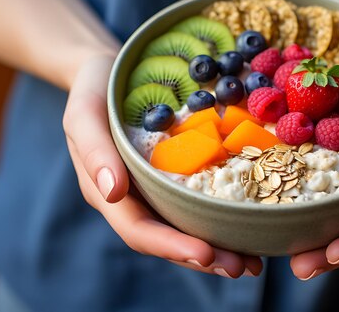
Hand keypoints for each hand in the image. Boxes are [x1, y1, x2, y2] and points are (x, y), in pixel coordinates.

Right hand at [63, 54, 262, 277]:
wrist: (108, 72)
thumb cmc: (92, 91)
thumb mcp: (84, 114)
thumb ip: (94, 152)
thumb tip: (114, 193)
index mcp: (109, 193)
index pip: (139, 230)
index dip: (171, 246)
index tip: (205, 253)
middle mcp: (136, 199)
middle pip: (169, 238)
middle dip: (204, 257)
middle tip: (244, 267)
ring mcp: (157, 189)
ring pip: (187, 226)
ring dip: (219, 246)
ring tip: (254, 260)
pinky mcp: (177, 174)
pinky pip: (199, 200)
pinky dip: (223, 215)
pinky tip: (250, 221)